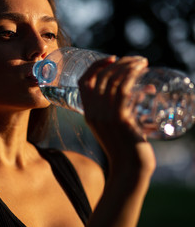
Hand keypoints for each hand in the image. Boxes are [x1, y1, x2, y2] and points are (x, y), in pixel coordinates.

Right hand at [78, 56, 154, 172]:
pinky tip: (141, 70)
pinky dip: (131, 75)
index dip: (95, 66)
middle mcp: (93, 112)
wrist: (129, 168)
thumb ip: (123, 108)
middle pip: (100, 77)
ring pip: (112, 80)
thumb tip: (144, 89)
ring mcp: (104, 115)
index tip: (111, 58)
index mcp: (88, 113)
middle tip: (134, 59)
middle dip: (118, 62)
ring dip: (127, 65)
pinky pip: (122, 89)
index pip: (84, 82)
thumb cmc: (127, 148)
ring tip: (141, 61)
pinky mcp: (118, 118)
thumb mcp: (118, 126)